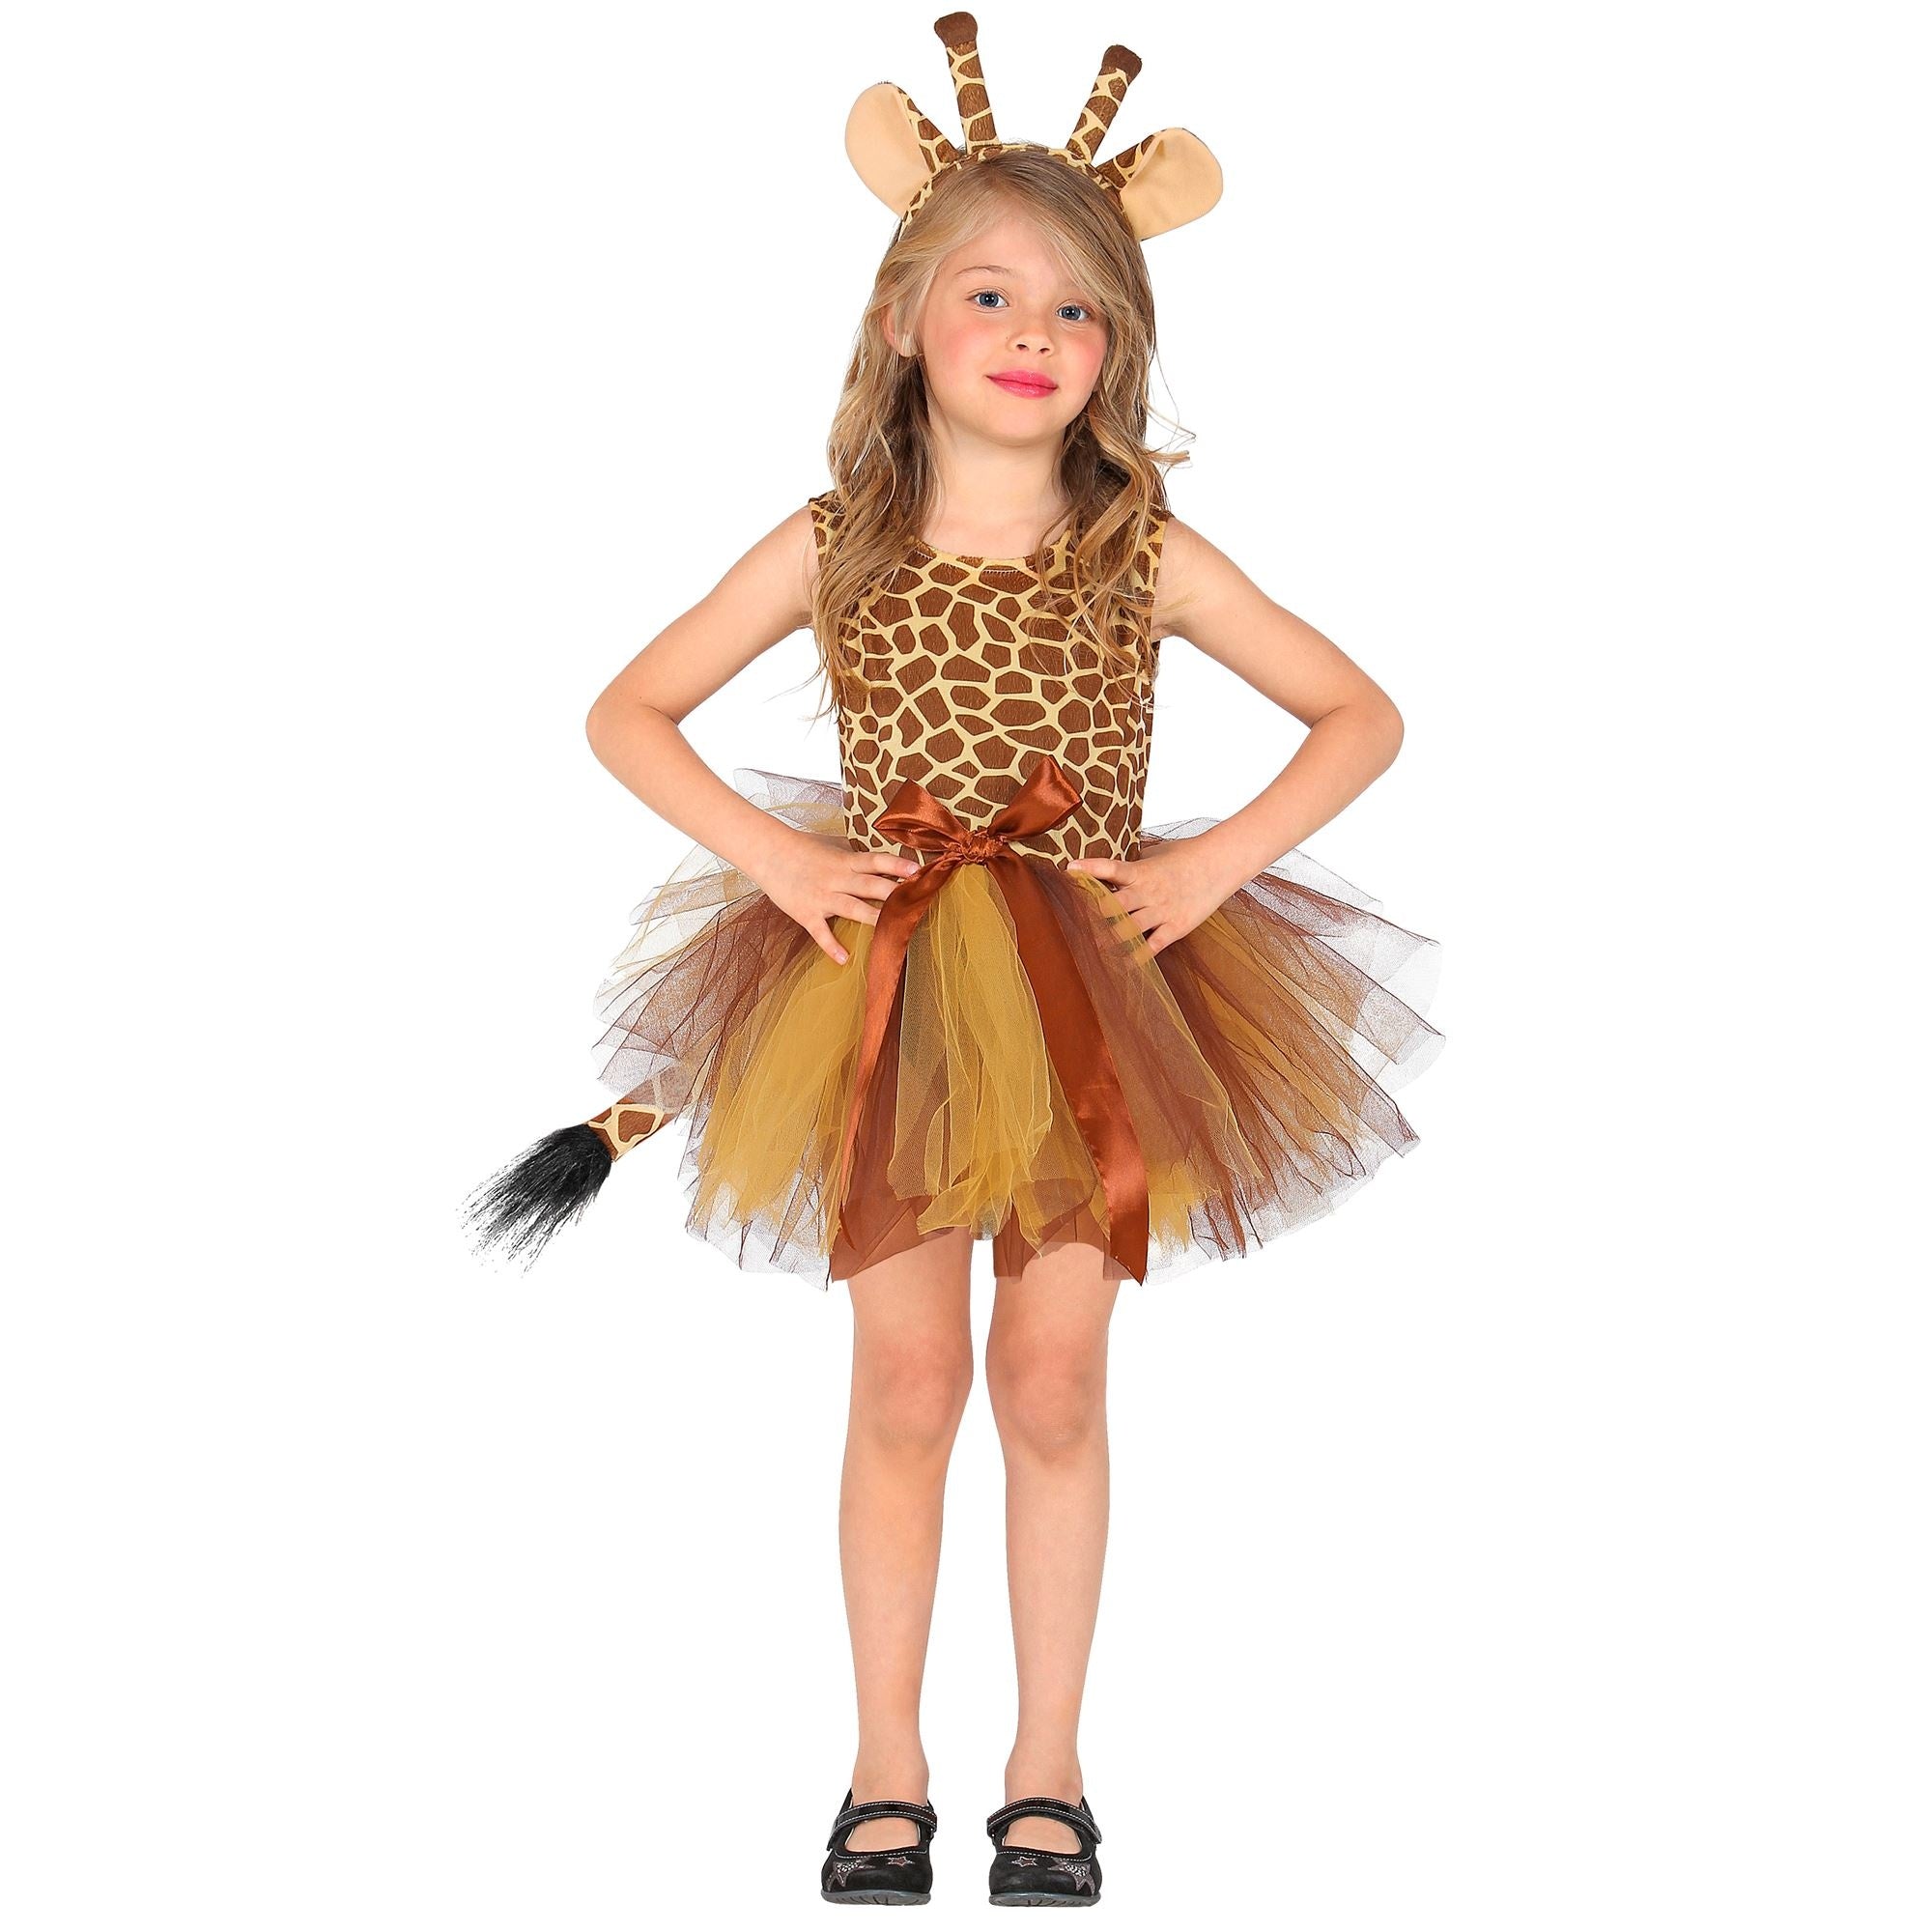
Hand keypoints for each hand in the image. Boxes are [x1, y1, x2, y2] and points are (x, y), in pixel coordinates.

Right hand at [749, 826, 919, 965]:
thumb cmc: (800, 845)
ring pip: (852, 908)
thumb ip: (852, 851)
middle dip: (893, 893)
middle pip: (869, 885)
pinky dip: (831, 945)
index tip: (918, 870)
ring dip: (873, 918)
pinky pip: (820, 932)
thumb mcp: (830, 843)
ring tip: (893, 929)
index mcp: (845, 860)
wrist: (767, 852)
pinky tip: (844, 958)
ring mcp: (822, 897)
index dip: (896, 866)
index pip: (875, 861)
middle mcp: (837, 878)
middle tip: (917, 900)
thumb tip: (873, 855)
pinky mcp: (806, 913)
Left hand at [1064, 835, 1237, 956]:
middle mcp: (1148, 892)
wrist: (1220, 863)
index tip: (1069, 868)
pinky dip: (1137, 956)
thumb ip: (1134, 864)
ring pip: (1130, 928)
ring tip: (1091, 949)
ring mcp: (1162, 911)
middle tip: (1073, 922)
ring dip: (1110, 939)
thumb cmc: (1187, 855)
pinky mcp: (1176, 927)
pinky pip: (1152, 946)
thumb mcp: (1157, 853)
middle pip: (1116, 905)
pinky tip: (1123, 966)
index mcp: (1141, 871)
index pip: (1111, 868)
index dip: (1090, 869)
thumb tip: (1112, 870)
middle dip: (1094, 914)